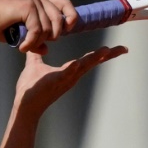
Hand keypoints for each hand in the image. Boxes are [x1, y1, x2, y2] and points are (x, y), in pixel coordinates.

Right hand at [0, 0, 77, 53]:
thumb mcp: (22, 32)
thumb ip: (36, 38)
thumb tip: (46, 49)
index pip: (65, 4)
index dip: (70, 17)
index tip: (67, 30)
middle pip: (59, 18)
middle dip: (52, 35)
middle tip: (37, 43)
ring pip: (48, 27)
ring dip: (38, 42)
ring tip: (26, 47)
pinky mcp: (27, 6)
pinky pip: (37, 30)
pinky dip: (31, 42)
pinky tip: (22, 47)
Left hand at [13, 45, 128, 116]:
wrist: (24, 105)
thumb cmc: (30, 88)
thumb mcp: (34, 65)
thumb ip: (36, 54)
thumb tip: (35, 42)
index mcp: (69, 71)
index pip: (89, 60)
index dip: (103, 54)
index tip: (117, 48)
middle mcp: (71, 76)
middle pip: (92, 63)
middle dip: (107, 56)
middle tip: (122, 49)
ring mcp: (64, 80)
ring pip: (82, 67)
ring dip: (93, 59)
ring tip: (106, 50)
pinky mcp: (53, 82)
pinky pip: (64, 75)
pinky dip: (71, 69)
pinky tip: (76, 63)